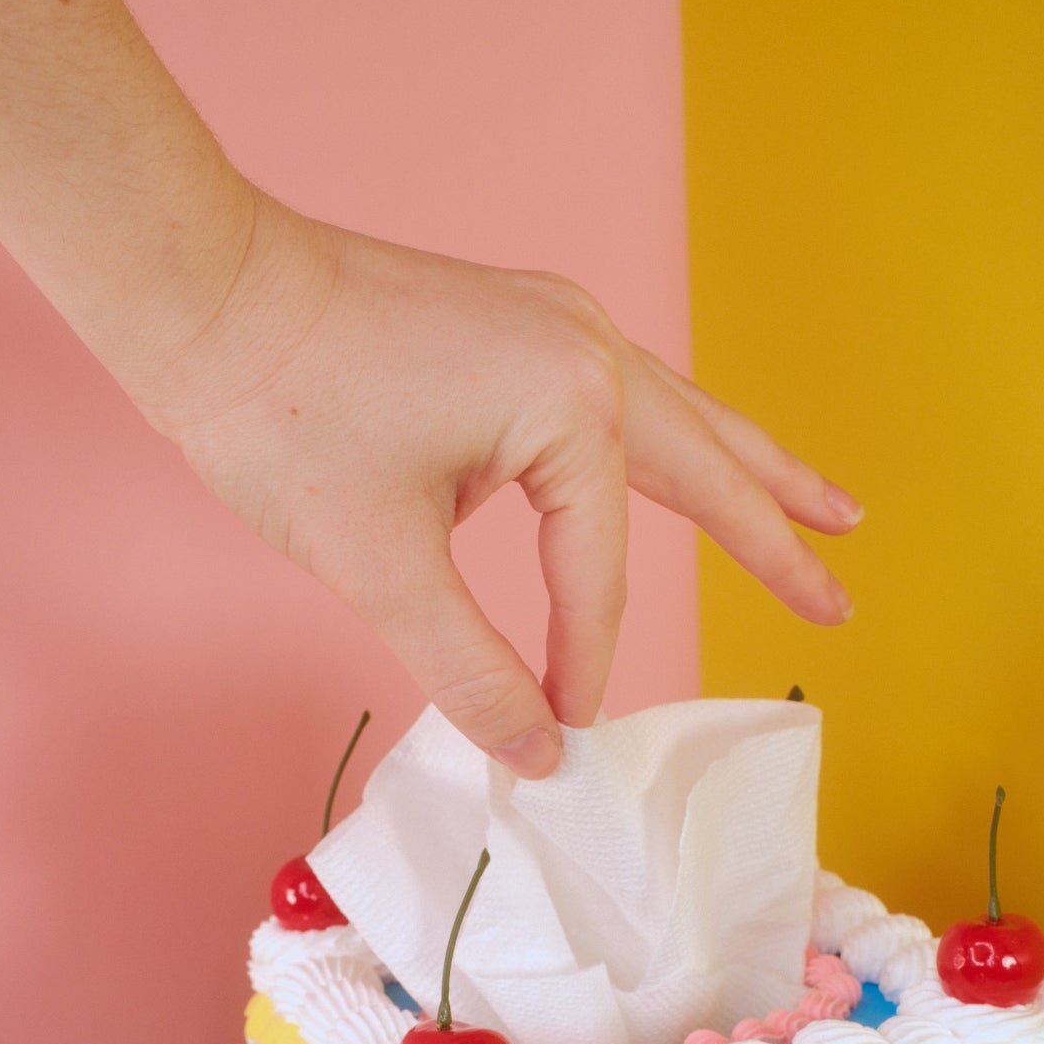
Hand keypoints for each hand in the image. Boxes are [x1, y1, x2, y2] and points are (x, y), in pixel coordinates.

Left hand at [144, 192, 862, 778]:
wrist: (200, 290)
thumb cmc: (281, 412)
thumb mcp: (381, 566)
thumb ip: (471, 668)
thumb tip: (539, 753)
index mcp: (569, 403)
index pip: (598, 570)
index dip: (585, 661)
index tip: (565, 732)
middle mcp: (587, 350)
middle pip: (710, 465)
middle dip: (778, 537)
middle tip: (843, 594)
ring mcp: (560, 325)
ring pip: (687, 417)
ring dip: (754, 469)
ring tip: (829, 511)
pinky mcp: (524, 325)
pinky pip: (632, 397)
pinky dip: (680, 439)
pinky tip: (698, 462)